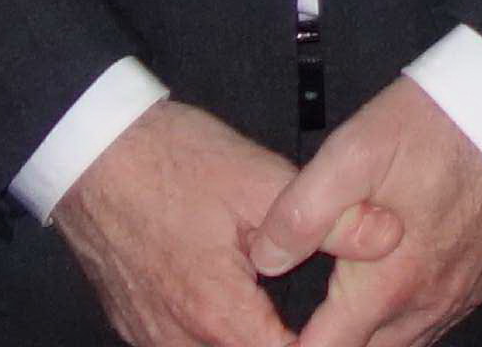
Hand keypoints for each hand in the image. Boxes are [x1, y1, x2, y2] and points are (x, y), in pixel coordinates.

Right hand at [55, 99, 401, 346]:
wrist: (92, 154)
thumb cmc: (173, 164)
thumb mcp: (261, 181)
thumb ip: (331, 219)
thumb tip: (389, 237)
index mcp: (220, 318)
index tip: (347, 328)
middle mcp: (181, 343)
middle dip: (287, 345)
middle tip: (321, 322)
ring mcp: (152, 339)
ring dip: (250, 342)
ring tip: (280, 319)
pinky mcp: (134, 326)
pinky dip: (214, 339)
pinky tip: (237, 312)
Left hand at [251, 77, 481, 346]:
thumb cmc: (438, 124)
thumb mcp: (353, 152)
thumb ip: (301, 211)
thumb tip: (266, 258)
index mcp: (388, 285)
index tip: (272, 329)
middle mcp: (428, 303)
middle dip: (332, 340)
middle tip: (308, 312)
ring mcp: (462, 294)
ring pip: (403, 342)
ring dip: (370, 331)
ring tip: (343, 303)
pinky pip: (437, 319)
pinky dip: (407, 315)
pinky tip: (394, 280)